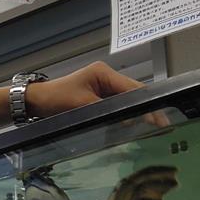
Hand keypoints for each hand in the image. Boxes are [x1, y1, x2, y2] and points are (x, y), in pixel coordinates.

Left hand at [26, 62, 168, 127]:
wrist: (38, 100)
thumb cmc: (56, 99)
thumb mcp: (81, 105)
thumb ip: (106, 110)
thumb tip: (129, 119)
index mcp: (104, 73)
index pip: (132, 87)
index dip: (146, 103)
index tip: (159, 118)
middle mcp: (107, 76)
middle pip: (133, 92)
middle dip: (147, 108)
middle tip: (161, 125)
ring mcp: (104, 85)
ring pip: (127, 99)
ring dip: (138, 112)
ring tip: (152, 126)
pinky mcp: (100, 95)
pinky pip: (118, 104)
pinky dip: (126, 113)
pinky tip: (134, 124)